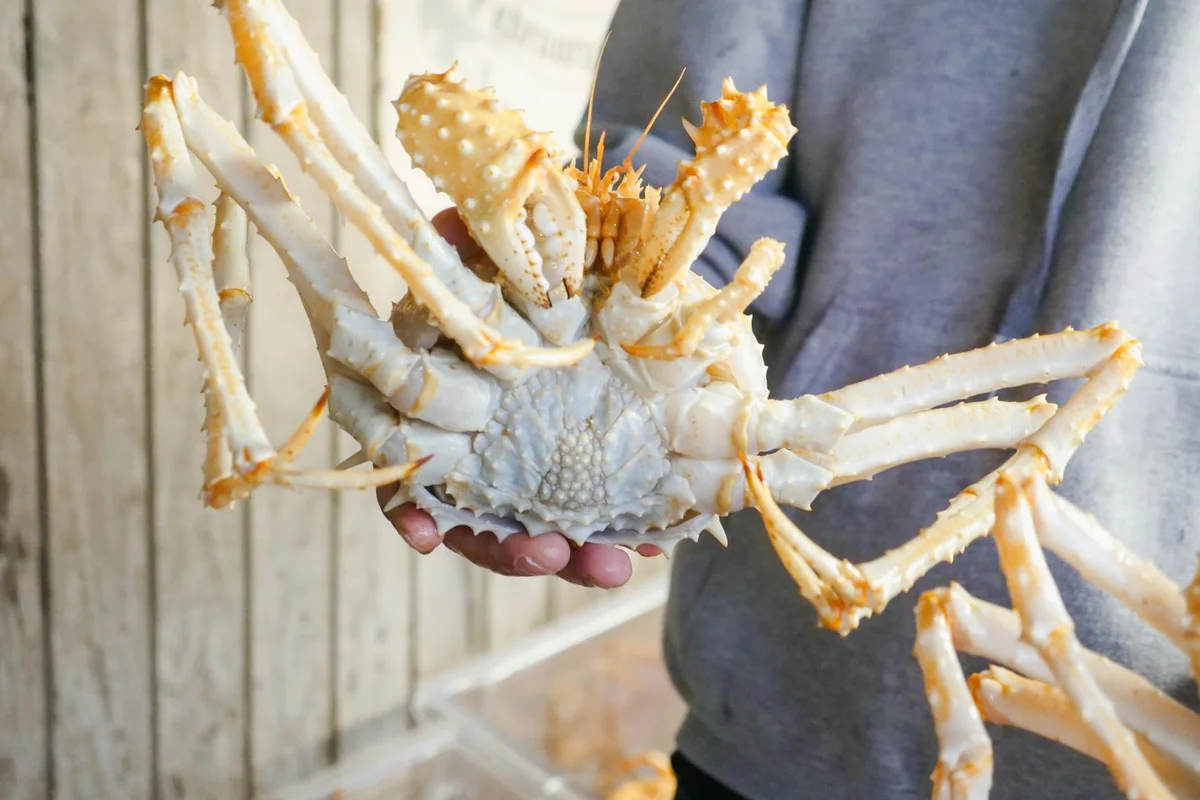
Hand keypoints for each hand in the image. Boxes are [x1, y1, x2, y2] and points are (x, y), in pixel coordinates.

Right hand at [376, 208, 659, 588]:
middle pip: (477, 520)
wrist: (594, 276)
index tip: (426, 535)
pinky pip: (591, 517)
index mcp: (448, 405)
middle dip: (509, 548)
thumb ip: (472, 245)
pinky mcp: (580, 470)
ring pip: (535, 528)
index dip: (413, 510)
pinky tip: (636, 552)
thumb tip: (449, 223)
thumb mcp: (501, 253)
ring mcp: (529, 466)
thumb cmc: (527, 269)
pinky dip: (606, 538)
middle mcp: (482, 448)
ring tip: (609, 565)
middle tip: (545, 552)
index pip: (414, 471)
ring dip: (566, 553)